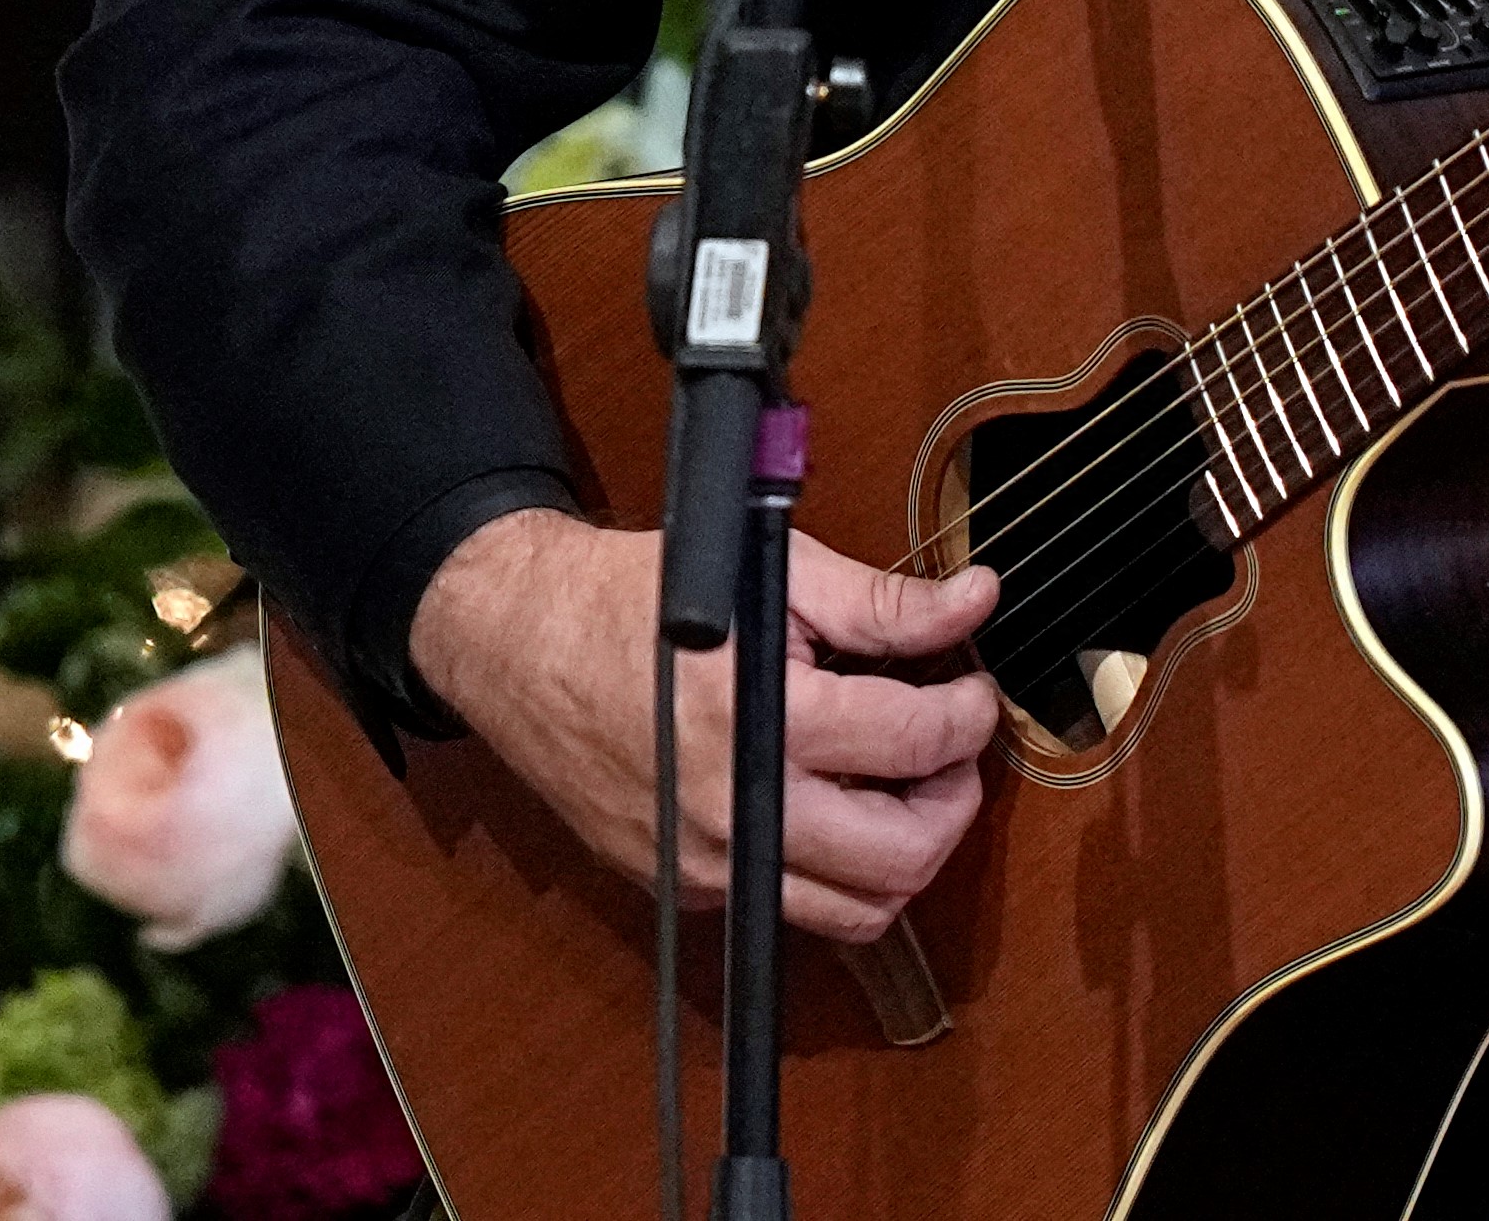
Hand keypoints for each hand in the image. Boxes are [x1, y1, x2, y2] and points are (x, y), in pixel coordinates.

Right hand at [406, 508, 1000, 940]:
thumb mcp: (768, 574)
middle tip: (947, 753)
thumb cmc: (629, 599)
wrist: (515, 640)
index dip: (968, 716)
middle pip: (903, 860)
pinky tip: (825, 802)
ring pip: (857, 914)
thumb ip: (883, 603)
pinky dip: (831, 870)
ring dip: (901, 855)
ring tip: (897, 786)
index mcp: (762, 720)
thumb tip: (973, 603)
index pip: (914, 744)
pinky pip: (790, 906)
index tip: (970, 693)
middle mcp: (737, 811)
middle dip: (951, 803)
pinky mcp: (685, 886)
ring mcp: (709, 862)